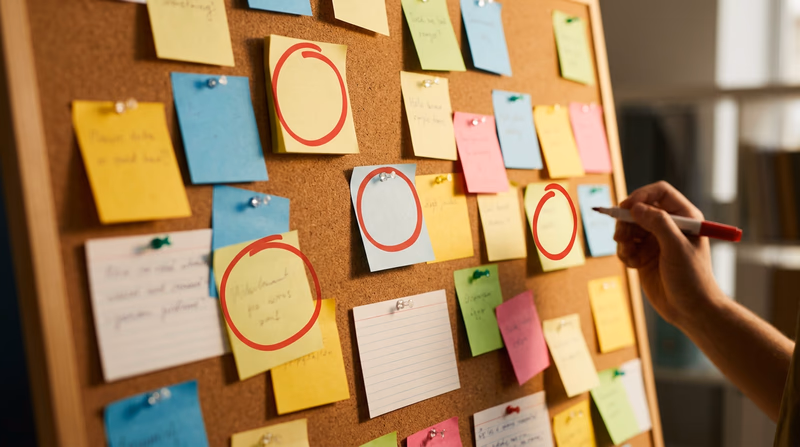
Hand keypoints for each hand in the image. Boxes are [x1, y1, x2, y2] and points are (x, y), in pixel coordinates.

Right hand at [615, 181, 723, 327]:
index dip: (641, 196)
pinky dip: (624, 253)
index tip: (626, 208)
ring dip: (623, 239)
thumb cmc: (692, 278)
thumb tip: (635, 207)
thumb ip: (658, 224)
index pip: (659, 193)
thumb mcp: (676, 248)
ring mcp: (655, 241)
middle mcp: (669, 225)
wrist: (690, 310)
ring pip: (628, 227)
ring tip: (628, 255)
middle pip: (638, 209)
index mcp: (684, 217)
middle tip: (621, 237)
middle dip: (626, 222)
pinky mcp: (644, 255)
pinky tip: (633, 265)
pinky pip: (625, 246)